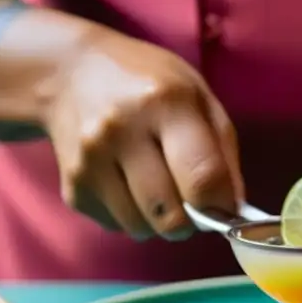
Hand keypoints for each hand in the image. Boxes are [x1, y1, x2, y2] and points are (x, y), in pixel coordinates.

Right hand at [44, 30, 242, 240]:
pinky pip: (116, 226)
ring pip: (142, 228)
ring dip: (159, 220)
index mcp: (164, 103)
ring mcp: (90, 161)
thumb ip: (222, 151)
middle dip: (191, 220)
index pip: (202, 178)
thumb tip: (233, 209)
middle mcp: (121, 131)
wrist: (68, 73)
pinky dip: (131, 216)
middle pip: (171, 214)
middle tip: (191, 201)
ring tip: (158, 188)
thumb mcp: (197, 96)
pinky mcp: (72, 187)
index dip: (222, 205)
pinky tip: (127, 184)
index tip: (225, 207)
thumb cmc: (147, 84)